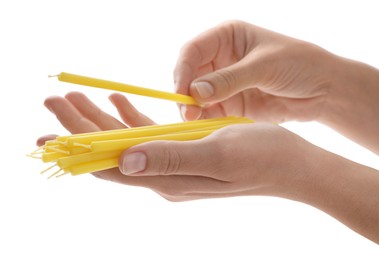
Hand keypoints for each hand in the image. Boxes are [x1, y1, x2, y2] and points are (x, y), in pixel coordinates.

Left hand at [37, 91, 315, 201]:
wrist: (293, 166)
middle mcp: (164, 178)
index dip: (77, 146)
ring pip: (125, 143)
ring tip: (77, 99)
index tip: (46, 129)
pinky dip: (131, 120)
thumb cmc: (263, 156)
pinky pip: (148, 138)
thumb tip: (124, 161)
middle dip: (80, 127)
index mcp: (168, 180)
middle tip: (53, 102)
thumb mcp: (216, 152)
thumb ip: (169, 158)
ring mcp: (174, 167)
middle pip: (111, 153)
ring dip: (101, 121)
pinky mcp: (185, 155)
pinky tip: (120, 104)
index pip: (109, 164)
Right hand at [175, 20, 339, 122]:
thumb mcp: (264, 66)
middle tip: (188, 112)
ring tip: (195, 121)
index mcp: (227, 37)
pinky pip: (209, 112)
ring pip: (196, 96)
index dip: (183, 71)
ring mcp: (224, 84)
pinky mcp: (231, 104)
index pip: (193, 51)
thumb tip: (195, 92)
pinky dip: (204, 120)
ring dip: (192, 109)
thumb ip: (229, 80)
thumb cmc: (299, 65)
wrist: (324, 91)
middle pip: (189, 75)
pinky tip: (205, 126)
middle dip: (185, 93)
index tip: (182, 93)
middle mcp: (221, 59)